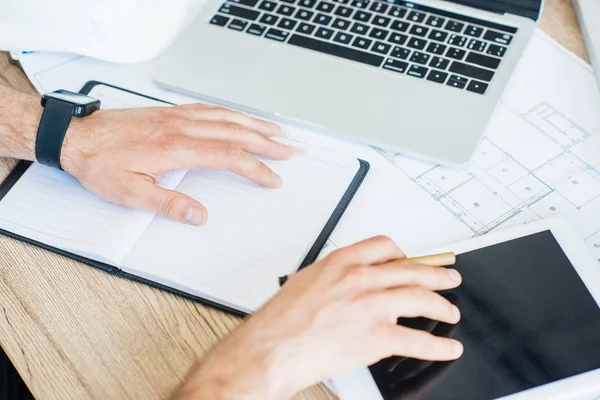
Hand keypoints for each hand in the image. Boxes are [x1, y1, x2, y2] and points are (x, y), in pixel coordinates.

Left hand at [60, 103, 293, 224]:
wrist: (77, 137)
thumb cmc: (101, 164)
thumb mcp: (131, 194)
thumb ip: (169, 204)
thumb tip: (199, 216)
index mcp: (177, 148)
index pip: (229, 157)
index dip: (256, 168)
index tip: (272, 178)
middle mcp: (182, 127)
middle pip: (236, 132)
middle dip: (267, 142)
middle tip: (290, 150)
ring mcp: (177, 116)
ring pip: (226, 117)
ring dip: (255, 124)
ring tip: (277, 131)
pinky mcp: (170, 112)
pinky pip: (209, 108)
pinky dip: (231, 112)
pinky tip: (239, 117)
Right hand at [173, 236, 463, 399]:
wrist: (271, 348)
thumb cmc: (279, 320)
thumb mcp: (305, 281)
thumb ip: (333, 277)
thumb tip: (346, 283)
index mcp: (342, 262)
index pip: (385, 247)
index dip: (404, 254)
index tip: (411, 260)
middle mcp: (361, 278)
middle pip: (412, 270)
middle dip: (436, 274)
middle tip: (449, 278)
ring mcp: (372, 306)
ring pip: (421, 299)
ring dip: (442, 306)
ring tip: (451, 311)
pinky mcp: (377, 336)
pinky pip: (419, 339)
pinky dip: (438, 346)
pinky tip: (447, 347)